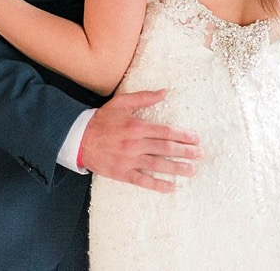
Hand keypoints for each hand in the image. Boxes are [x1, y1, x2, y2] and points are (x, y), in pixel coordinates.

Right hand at [78, 90, 201, 191]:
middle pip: (165, 148)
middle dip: (185, 152)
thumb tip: (165, 92)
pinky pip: (143, 181)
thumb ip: (144, 97)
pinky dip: (158, 185)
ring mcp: (129, 160)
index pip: (165, 131)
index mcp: (136, 125)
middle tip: (200, 154)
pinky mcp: (123, 173)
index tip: (196, 139)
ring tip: (191, 170)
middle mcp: (135, 143)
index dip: (183, 135)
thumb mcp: (121, 103)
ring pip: (158, 165)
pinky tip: (171, 187)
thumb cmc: (102, 120)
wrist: (79, 138)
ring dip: (177, 168)